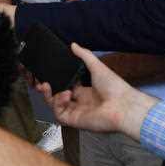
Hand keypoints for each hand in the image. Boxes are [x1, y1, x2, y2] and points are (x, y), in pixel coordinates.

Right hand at [36, 43, 156, 140]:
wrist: (123, 106)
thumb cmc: (115, 87)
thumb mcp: (97, 66)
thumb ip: (84, 55)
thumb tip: (73, 44)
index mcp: (85, 92)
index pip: (65, 87)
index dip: (55, 82)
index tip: (47, 75)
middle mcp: (79, 103)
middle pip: (57, 98)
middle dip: (47, 91)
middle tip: (41, 83)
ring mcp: (77, 112)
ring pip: (55, 106)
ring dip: (49, 96)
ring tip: (47, 86)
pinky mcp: (75, 121)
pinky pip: (59, 114)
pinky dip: (58, 104)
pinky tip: (64, 95)